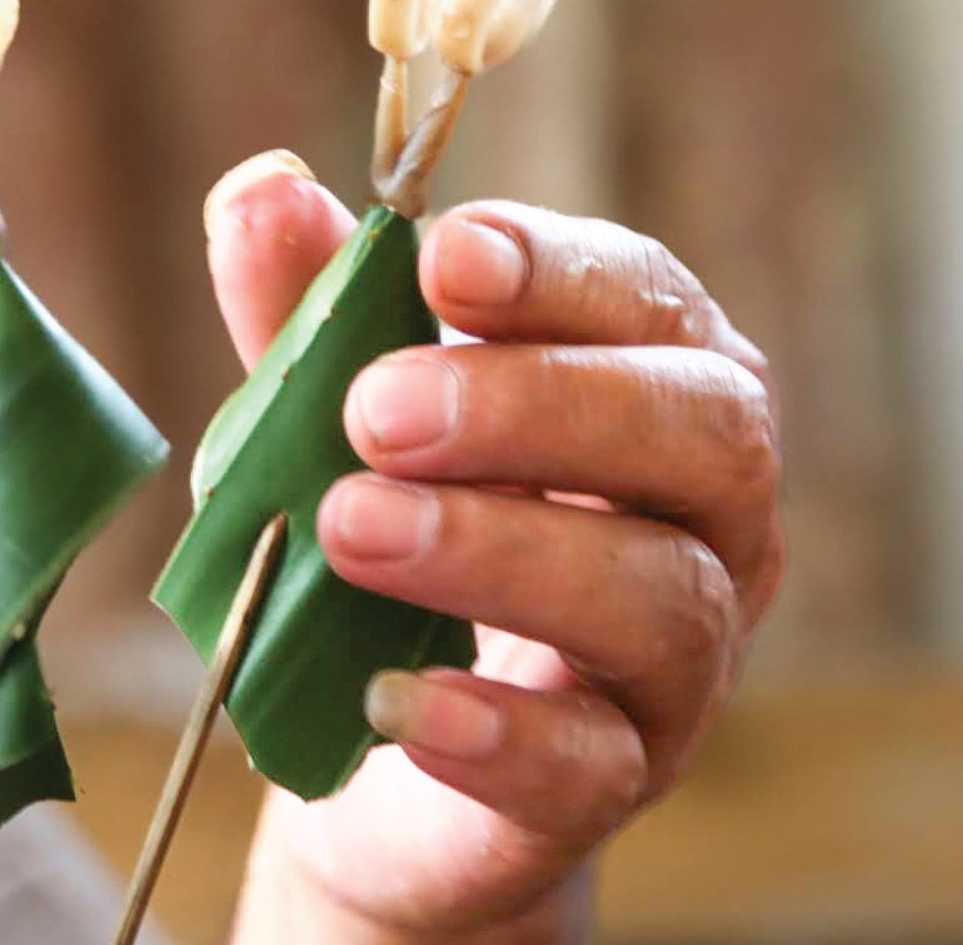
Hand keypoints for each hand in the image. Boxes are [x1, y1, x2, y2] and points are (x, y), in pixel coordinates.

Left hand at [209, 156, 783, 943]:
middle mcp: (702, 510)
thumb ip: (311, 303)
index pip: (647, 300)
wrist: (371, 722)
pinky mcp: (616, 777)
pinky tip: (393, 701)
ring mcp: (678, 656)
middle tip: (379, 411)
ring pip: (663, 596)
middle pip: (702, 434)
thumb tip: (259, 185)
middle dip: (539, 406)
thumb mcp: (337, 403)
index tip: (445, 258)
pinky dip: (497, 732)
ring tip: (354, 526)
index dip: (558, 271)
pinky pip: (591, 765)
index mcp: (648, 379)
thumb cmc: (390, 514)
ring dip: (504, 551)